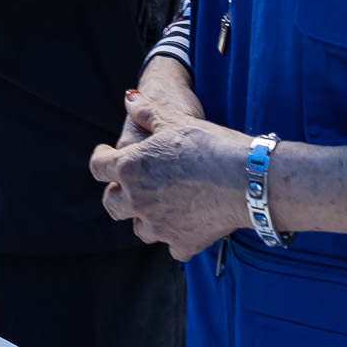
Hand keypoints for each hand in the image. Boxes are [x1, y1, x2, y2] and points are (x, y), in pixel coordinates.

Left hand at [91, 86, 249, 260]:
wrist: (248, 178)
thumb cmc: (209, 143)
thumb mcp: (174, 119)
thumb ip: (146, 111)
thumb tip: (129, 100)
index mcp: (130, 167)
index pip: (98, 167)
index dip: (101, 159)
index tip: (107, 155)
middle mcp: (138, 200)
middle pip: (112, 204)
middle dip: (117, 194)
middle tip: (130, 185)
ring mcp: (160, 226)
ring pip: (140, 229)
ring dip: (144, 218)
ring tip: (158, 206)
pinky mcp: (183, 243)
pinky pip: (171, 246)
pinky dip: (175, 237)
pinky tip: (185, 224)